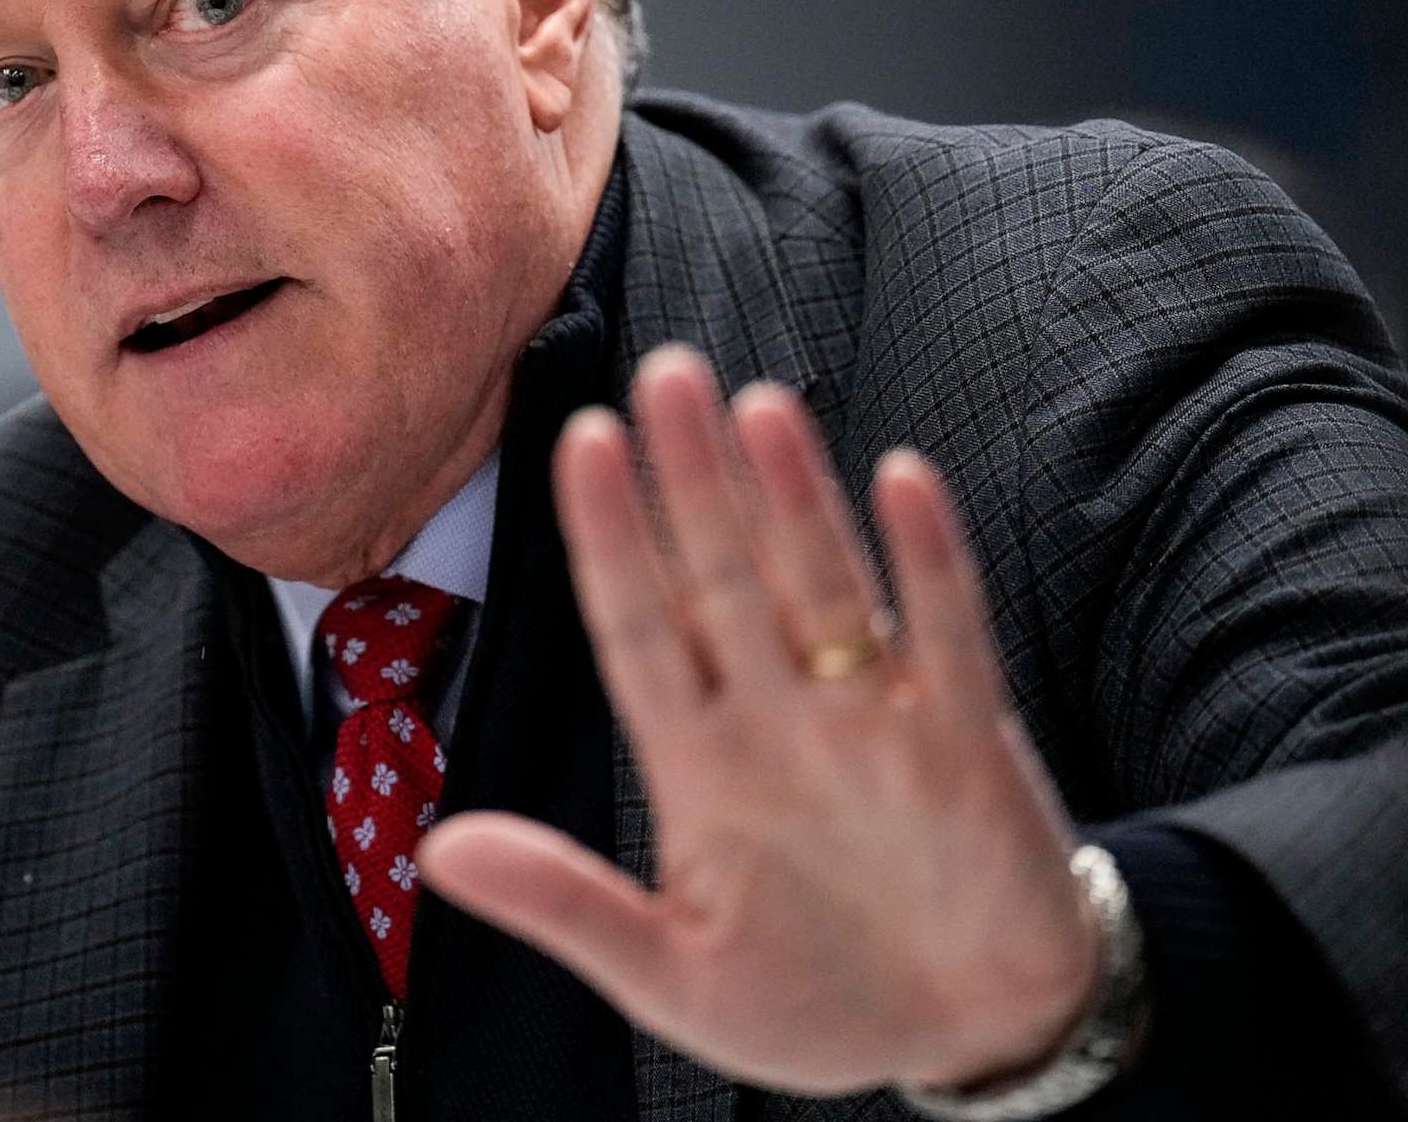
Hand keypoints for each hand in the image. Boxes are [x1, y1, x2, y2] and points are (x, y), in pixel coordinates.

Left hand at [418, 345, 1099, 1094]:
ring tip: (756, 407)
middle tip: (664, 371)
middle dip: (694, 480)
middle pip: (728, 577)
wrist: (972, 1035)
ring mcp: (876, 722)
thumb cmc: (818, 1001)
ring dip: (793, 497)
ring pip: (825, 583)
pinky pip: (948, 635)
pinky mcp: (968, 743)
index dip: (612, 539)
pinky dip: (927, 561)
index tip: (580, 443)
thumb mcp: (671, 973)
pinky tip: (900, 478)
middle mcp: (782, 720)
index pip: (641, 627)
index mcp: (702, 765)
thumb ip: (566, 903)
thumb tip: (435, 853)